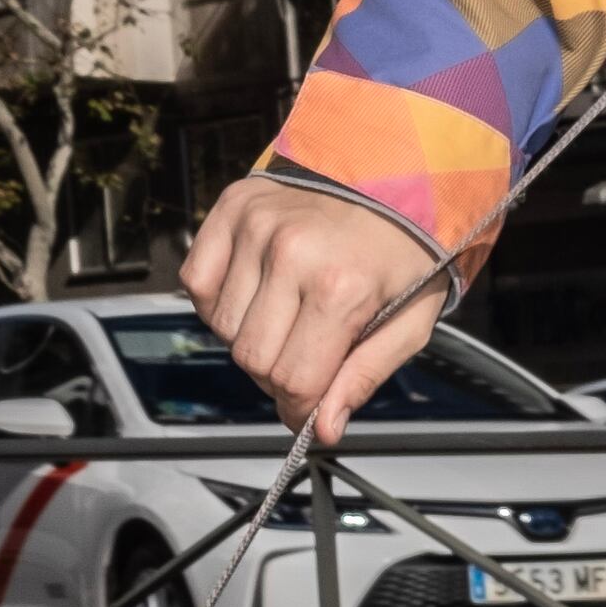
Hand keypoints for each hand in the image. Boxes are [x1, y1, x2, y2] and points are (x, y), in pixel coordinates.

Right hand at [180, 180, 449, 442]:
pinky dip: (219, 303)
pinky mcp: (230, 210)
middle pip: (251, 358)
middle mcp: (291, 256)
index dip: (298, 407)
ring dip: (249, 338)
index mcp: (342, 289)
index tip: (307, 411)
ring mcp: (255, 229)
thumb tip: (324, 429)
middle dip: (276, 376)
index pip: (293, 379)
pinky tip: (257, 295)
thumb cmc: (405, 255)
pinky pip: (197, 283)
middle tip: (304, 360)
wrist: (390, 177)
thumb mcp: (409, 324)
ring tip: (290, 319)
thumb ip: (363, 377)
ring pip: (222, 326)